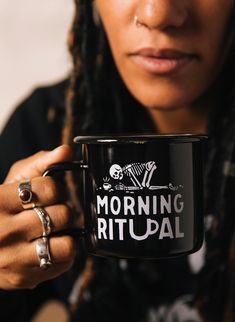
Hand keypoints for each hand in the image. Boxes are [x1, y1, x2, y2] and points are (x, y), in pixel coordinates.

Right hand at [0, 145, 76, 288]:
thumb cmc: (0, 208)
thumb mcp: (14, 180)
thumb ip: (40, 163)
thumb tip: (66, 151)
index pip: (49, 189)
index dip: (55, 189)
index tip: (47, 193)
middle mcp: (3, 232)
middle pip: (62, 215)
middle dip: (62, 210)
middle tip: (51, 212)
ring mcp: (13, 259)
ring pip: (67, 243)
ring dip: (66, 233)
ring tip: (54, 229)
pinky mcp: (24, 277)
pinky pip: (64, 262)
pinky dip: (64, 252)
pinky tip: (50, 245)